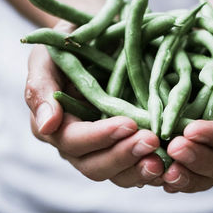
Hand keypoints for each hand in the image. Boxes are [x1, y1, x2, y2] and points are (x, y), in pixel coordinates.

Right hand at [25, 20, 164, 187]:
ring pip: (118, 173)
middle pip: (95, 166)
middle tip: (152, 141)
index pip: (73, 141)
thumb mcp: (47, 56)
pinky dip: (154, 169)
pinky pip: (137, 167)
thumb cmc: (68, 44)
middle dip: (124, 156)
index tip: (128, 123)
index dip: (100, 137)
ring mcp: (104, 147)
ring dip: (140, 169)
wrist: (97, 38)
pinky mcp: (125, 145)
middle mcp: (79, 144)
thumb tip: (47, 124)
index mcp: (56, 125)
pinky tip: (171, 163)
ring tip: (165, 161)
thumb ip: (40, 88)